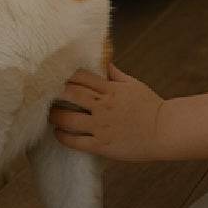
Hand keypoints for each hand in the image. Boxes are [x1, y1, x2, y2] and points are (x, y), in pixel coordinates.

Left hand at [49, 65, 164, 160]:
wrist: (164, 131)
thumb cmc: (150, 106)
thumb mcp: (134, 85)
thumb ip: (116, 75)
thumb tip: (104, 62)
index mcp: (111, 90)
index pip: (82, 78)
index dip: (66, 75)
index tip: (54, 74)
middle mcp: (103, 106)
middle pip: (71, 95)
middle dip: (55, 92)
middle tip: (44, 92)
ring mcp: (101, 126)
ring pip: (69, 119)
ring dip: (55, 115)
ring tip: (48, 113)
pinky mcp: (102, 145)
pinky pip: (76, 142)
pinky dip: (64, 137)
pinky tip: (57, 133)